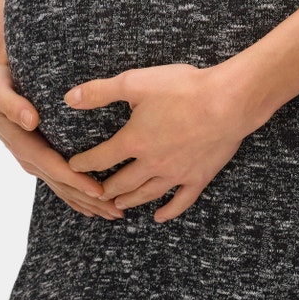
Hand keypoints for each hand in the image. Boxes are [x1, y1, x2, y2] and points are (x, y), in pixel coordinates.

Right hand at [0, 49, 123, 221]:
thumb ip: (12, 105)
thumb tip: (31, 121)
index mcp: (22, 144)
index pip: (54, 167)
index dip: (76, 181)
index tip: (99, 191)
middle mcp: (29, 157)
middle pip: (62, 184)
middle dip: (89, 200)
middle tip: (116, 212)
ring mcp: (33, 160)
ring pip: (63, 187)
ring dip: (87, 202)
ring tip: (113, 214)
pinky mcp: (39, 157)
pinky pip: (59, 180)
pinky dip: (77, 194)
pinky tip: (93, 205)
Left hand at [61, 62, 255, 222]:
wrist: (229, 102)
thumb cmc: (184, 89)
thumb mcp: (136, 82)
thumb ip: (100, 91)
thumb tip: (69, 99)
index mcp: (134, 141)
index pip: (101, 158)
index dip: (84, 163)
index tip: (74, 167)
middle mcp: (152, 163)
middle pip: (122, 182)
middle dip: (106, 188)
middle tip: (96, 194)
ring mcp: (176, 173)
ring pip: (147, 194)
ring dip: (130, 200)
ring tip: (119, 205)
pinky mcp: (198, 177)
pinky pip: (181, 201)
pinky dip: (168, 211)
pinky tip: (159, 217)